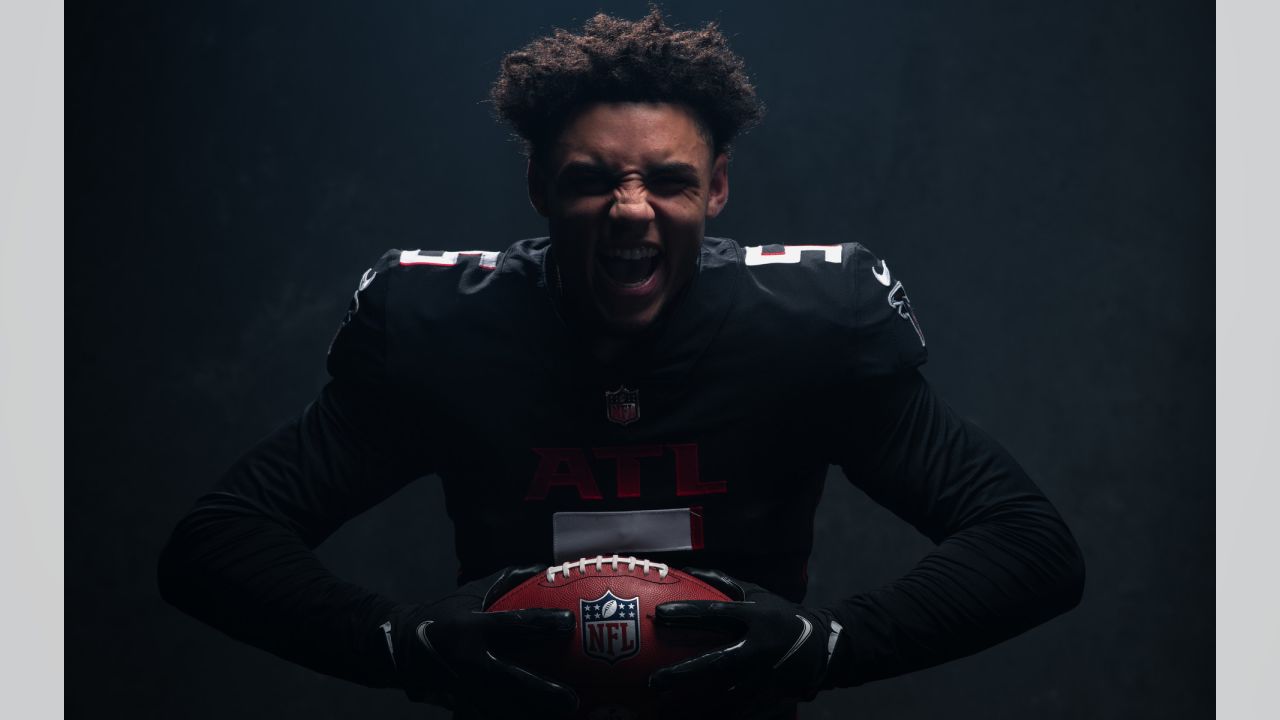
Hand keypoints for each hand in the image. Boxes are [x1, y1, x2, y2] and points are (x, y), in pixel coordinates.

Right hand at [380, 565, 577, 717]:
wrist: (399, 649)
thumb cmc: (442, 615)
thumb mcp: (470, 592)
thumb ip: (506, 580)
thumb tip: (541, 567)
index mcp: (472, 628)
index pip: (513, 624)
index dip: (542, 623)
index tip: (569, 623)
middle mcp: (468, 660)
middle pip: (512, 680)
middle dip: (543, 691)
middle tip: (572, 699)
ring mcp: (464, 687)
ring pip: (504, 708)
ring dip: (531, 713)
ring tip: (564, 716)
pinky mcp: (459, 704)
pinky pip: (491, 715)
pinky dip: (514, 717)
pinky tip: (536, 719)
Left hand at [649, 568, 842, 718]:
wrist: (822, 648)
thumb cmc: (781, 616)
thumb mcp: (757, 593)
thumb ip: (723, 582)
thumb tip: (689, 570)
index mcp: (755, 618)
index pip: (716, 613)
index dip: (687, 613)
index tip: (660, 614)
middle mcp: (758, 648)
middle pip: (716, 661)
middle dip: (683, 672)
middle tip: (654, 679)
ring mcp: (763, 676)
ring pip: (723, 693)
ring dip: (693, 702)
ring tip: (662, 707)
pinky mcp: (768, 696)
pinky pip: (736, 709)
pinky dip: (713, 714)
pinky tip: (687, 718)